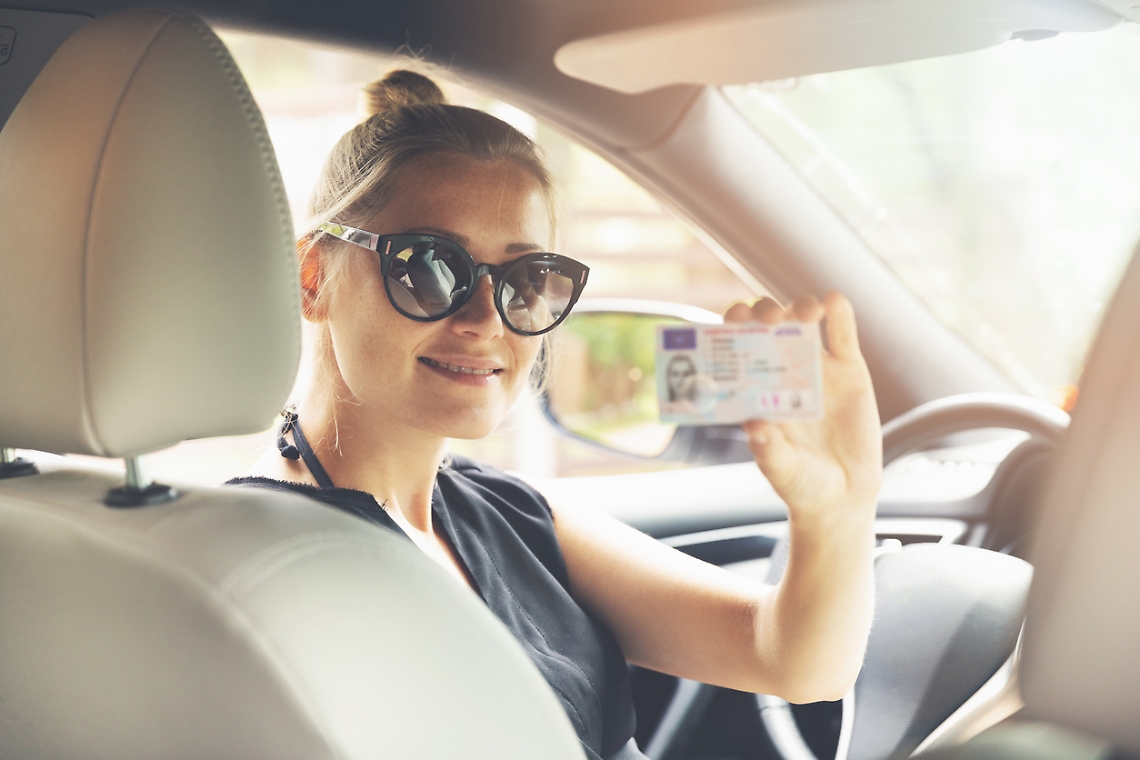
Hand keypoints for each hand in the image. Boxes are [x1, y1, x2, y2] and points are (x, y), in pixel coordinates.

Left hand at [725, 293, 880, 524]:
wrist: (845, 495)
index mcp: (754, 389)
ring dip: (800, 308)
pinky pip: (843, 337)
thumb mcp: (782, 470)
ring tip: (805, 313)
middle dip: (763, 313)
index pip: (736, 347)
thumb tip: (754, 426)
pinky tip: (834, 301)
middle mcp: (780, 372)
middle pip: (767, 327)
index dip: (732, 328)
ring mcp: (815, 368)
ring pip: (803, 323)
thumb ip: (769, 451)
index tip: (732, 320)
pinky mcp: (848, 371)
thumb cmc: (801, 483)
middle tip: (767, 318)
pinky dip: (840, 315)